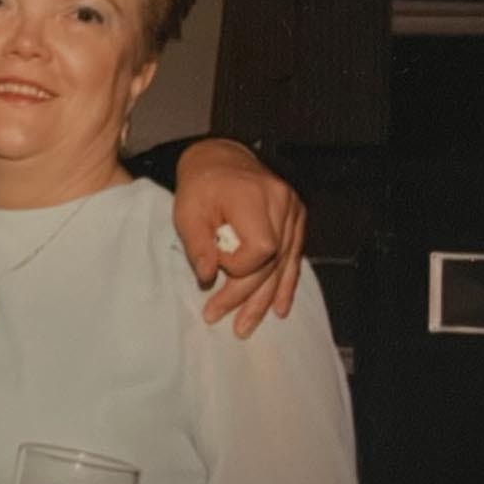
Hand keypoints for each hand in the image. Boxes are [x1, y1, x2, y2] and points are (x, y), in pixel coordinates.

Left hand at [173, 138, 305, 337]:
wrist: (219, 159)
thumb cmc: (200, 184)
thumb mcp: (187, 211)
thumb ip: (197, 244)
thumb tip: (207, 277)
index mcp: (254, 196)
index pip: (259, 248)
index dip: (236, 266)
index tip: (213, 265)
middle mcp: (281, 202)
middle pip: (272, 262)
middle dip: (245, 294)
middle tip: (218, 316)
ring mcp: (293, 209)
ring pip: (284, 264)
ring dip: (264, 298)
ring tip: (246, 325)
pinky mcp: (296, 218)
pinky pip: (294, 257)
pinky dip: (285, 284)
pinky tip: (279, 308)